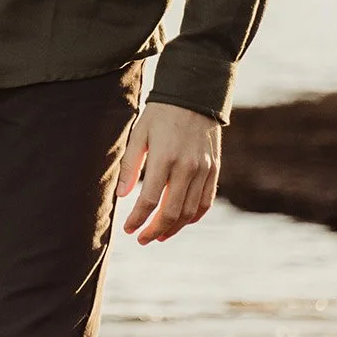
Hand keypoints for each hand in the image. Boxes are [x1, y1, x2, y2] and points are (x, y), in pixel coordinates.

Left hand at [118, 102, 221, 243]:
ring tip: (159, 235)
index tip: (128, 229)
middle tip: (142, 239)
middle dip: (155, 230)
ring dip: (175, 227)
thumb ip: (130, 166)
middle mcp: (187, 167)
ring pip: (191, 211)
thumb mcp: (138, 134)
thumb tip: (121, 196)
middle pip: (172, 211)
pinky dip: (194, 216)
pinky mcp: (214, 169)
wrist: (194, 97)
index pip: (150, 200)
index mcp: (164, 158)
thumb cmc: (159, 115)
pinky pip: (206, 201)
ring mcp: (204, 170)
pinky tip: (182, 222)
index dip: (138, 219)